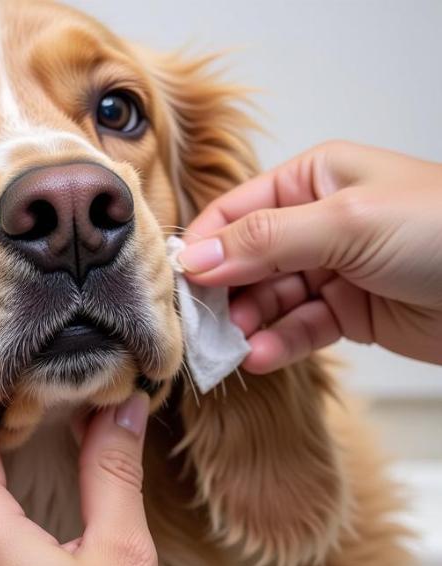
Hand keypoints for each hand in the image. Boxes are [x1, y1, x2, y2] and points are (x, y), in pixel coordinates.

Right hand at [178, 141, 441, 372]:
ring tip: (233, 349)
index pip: (235, 212)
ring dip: (246, 326)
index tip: (176, 284)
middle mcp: (315, 223)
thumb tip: (193, 259)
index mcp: (312, 180)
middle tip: (201, 327)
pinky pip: (296, 329)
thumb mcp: (345, 223)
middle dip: (222, 295)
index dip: (203, 248)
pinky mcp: (345, 313)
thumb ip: (264, 240)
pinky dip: (276, 345)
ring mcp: (329, 270)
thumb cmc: (441, 231)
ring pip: (266, 301)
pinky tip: (261, 358)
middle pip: (244, 261)